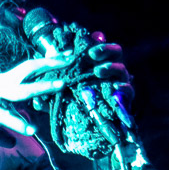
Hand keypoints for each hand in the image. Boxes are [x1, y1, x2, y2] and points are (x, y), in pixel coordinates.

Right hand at [0, 55, 70, 135]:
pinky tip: (30, 129)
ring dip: (41, 86)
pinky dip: (16, 122)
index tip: (67, 57)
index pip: (27, 70)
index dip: (46, 63)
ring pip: (20, 89)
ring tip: (60, 85)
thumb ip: (0, 133)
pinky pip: (3, 114)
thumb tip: (12, 142)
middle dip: (50, 63)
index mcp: (1, 85)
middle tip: (70, 58)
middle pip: (28, 69)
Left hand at [52, 32, 135, 157]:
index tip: (89, 38)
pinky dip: (123, 90)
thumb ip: (54, 87)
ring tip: (98, 71)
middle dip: (105, 49)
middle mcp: (111, 70)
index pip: (100, 45)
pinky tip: (116, 90)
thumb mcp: (62, 95)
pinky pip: (128, 91)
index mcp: (97, 63)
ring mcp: (120, 82)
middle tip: (91, 53)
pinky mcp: (126, 99)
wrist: (94, 130)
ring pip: (122, 69)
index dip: (97, 40)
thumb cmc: (75, 106)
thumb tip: (40, 89)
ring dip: (111, 68)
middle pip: (116, 51)